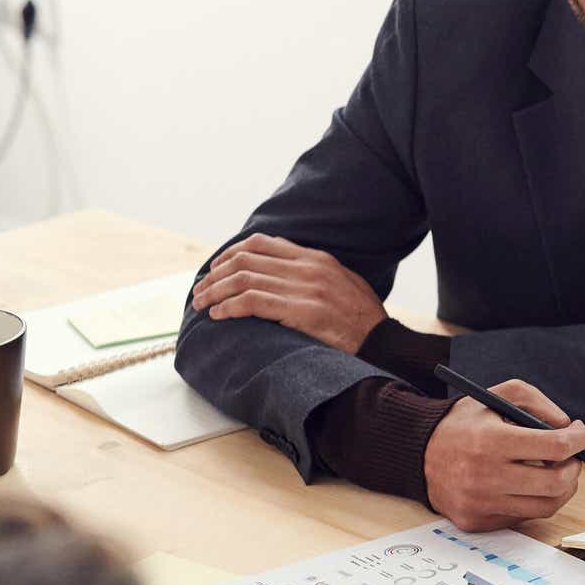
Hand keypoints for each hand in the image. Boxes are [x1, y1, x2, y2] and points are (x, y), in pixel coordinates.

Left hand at [192, 234, 386, 353]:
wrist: (384, 341)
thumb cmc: (362, 319)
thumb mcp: (343, 284)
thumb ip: (314, 274)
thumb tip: (282, 275)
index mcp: (316, 258)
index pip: (261, 243)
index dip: (230, 254)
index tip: (216, 270)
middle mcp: (308, 268)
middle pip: (245, 260)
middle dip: (214, 275)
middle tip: (200, 291)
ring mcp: (306, 289)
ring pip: (243, 280)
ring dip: (215, 292)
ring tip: (201, 305)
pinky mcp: (303, 311)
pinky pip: (252, 302)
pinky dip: (229, 307)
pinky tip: (218, 316)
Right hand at [423, 379, 584, 531]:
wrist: (419, 452)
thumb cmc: (466, 422)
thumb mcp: (500, 396)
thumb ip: (539, 405)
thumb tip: (569, 430)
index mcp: (492, 441)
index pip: (555, 447)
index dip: (579, 440)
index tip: (579, 434)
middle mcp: (484, 476)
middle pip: (556, 483)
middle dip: (574, 468)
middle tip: (571, 458)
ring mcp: (479, 503)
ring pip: (546, 506)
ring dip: (562, 489)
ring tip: (554, 471)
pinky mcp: (476, 521)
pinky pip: (523, 517)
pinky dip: (533, 500)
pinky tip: (525, 484)